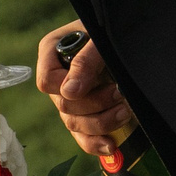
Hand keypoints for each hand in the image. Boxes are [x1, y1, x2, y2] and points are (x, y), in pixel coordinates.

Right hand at [34, 20, 135, 158]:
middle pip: (64, 105)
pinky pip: (82, 136)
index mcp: (52, 53)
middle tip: (120, 93)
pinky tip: (110, 145)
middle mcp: (58, 78)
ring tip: (125, 112)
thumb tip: (70, 92)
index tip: (92, 84)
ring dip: (101, 122)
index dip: (66, 87)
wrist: (129, 35)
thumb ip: (85, 61)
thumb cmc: (111, 30)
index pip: (47, 80)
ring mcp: (70, 98)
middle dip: (94, 104)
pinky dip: (96, 143)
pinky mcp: (85, 113)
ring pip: (74, 123)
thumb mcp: (99, 38)